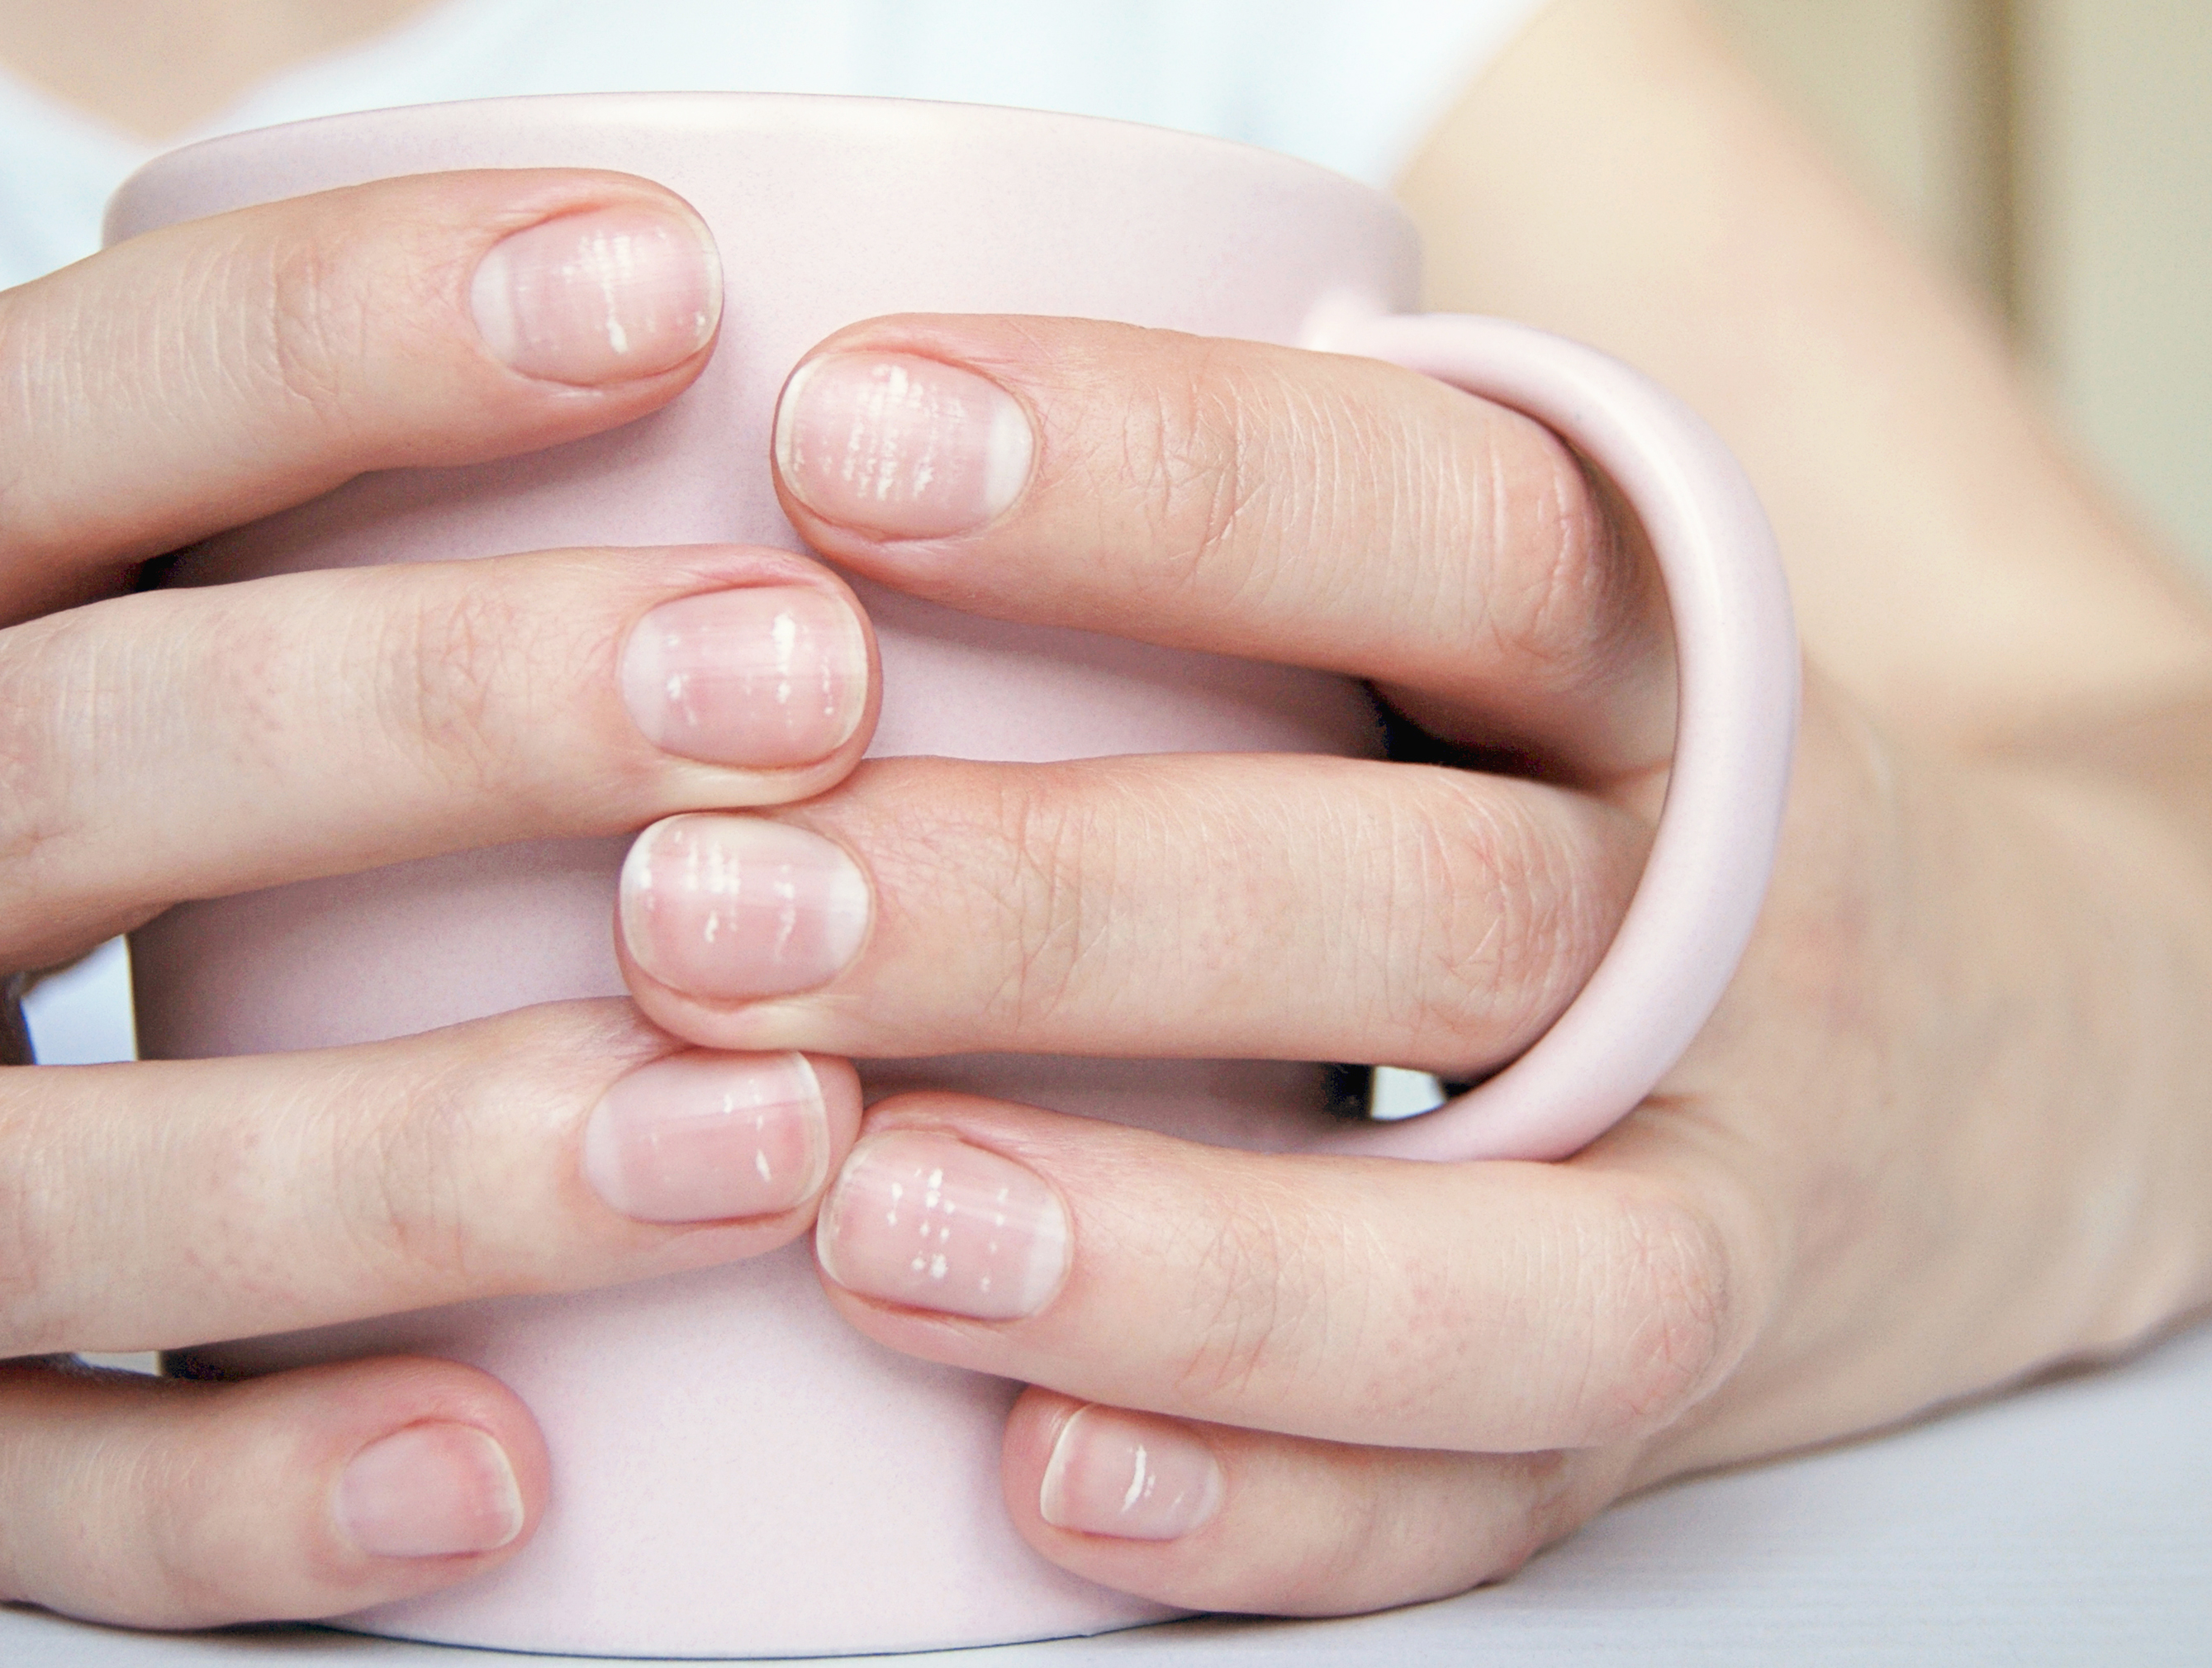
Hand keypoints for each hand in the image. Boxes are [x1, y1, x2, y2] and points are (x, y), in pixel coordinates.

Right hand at [0, 170, 875, 1624]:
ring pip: (31, 1188)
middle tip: (800, 692)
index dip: (331, 337)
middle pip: (50, 774)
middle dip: (438, 722)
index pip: (25, 428)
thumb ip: (299, 557)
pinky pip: (8, 1501)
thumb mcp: (62, 641)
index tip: (665, 286)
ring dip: (406, 1161)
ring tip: (765, 1133)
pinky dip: (247, 1500)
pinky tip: (505, 1474)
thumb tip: (747, 388)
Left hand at [613, 313, 2211, 1613]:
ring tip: (869, 1222)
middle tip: (715, 911)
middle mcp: (1709, 925)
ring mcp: (1715, 1197)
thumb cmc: (1588, 773)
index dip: (1161, 474)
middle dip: (1061, 908)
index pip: (1454, 518)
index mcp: (1661, 656)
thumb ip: (1244, 526)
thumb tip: (781, 492)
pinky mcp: (1649, 1426)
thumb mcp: (1503, 590)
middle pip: (1430, 905)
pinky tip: (1041, 1480)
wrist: (1973, 1052)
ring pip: (1520, 1265)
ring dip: (1186, 1256)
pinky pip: (1494, 1501)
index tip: (839, 440)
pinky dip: (1276, 1506)